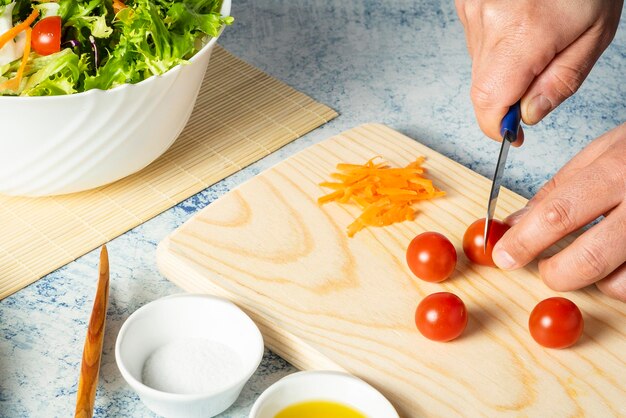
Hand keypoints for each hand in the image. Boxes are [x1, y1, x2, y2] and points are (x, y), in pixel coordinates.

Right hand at [455, 0, 622, 142]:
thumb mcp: (594, 34)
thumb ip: (561, 82)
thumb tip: (528, 116)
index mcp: (523, 34)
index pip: (489, 102)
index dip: (497, 126)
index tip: (511, 134)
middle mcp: (489, 21)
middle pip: (482, 87)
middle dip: (508, 95)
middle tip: (539, 76)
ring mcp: (471, 9)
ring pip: (478, 64)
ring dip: (502, 68)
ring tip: (533, 39)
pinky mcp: (465, 1)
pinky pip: (474, 40)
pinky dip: (495, 44)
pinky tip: (517, 24)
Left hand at [492, 124, 625, 300]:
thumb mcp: (604, 152)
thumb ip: (557, 189)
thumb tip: (515, 224)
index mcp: (619, 170)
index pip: (559, 214)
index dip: (525, 241)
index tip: (503, 256)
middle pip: (591, 258)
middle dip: (557, 273)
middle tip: (547, 270)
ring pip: (621, 283)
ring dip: (597, 281)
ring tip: (594, 260)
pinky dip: (622, 283)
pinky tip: (620, 261)